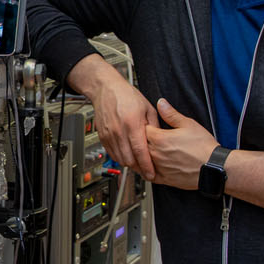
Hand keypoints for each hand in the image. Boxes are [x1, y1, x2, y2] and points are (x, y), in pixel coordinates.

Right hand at [71, 55, 158, 180]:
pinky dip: (120, 158)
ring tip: (138, 163)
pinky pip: (111, 154)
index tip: (152, 174)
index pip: (141, 151)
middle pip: (129, 159)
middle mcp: (119, 131)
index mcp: (132, 123)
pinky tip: (127, 155)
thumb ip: (154, 126)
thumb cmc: (126, 96)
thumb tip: (161, 141)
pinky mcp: (102, 137)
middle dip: (139, 167)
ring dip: (129, 163)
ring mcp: (109, 134)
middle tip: (146, 169)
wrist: (106, 89)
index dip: (147, 166)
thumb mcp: (147, 108)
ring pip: (120, 159)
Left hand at [145, 97, 219, 191]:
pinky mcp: (163, 179)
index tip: (146, 124)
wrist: (214, 167)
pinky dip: (144, 170)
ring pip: (140, 161)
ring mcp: (158, 167)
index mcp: (159, 139)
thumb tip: (161, 103)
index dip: (143, 125)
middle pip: (138, 145)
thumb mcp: (188, 124)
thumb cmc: (203, 147)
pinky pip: (147, 175)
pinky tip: (146, 166)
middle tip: (142, 136)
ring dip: (139, 155)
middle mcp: (155, 154)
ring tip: (141, 151)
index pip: (141, 129)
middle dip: (139, 140)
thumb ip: (171, 114)